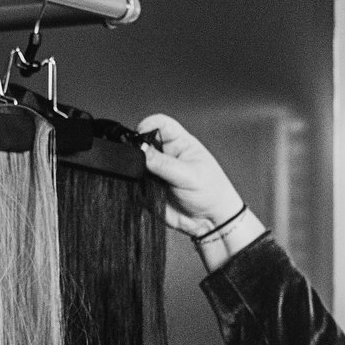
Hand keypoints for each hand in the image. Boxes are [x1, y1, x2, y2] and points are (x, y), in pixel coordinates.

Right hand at [137, 114, 243, 236]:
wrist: (210, 221)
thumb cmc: (212, 193)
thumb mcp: (189, 175)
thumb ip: (163, 163)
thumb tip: (141, 150)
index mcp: (180, 144)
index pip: (160, 123)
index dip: (147, 124)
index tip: (139, 136)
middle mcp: (166, 155)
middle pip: (143, 141)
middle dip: (137, 149)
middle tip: (140, 161)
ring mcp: (156, 172)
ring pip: (135, 163)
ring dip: (135, 170)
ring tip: (145, 179)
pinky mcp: (148, 188)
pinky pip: (133, 183)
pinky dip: (132, 185)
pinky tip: (142, 190)